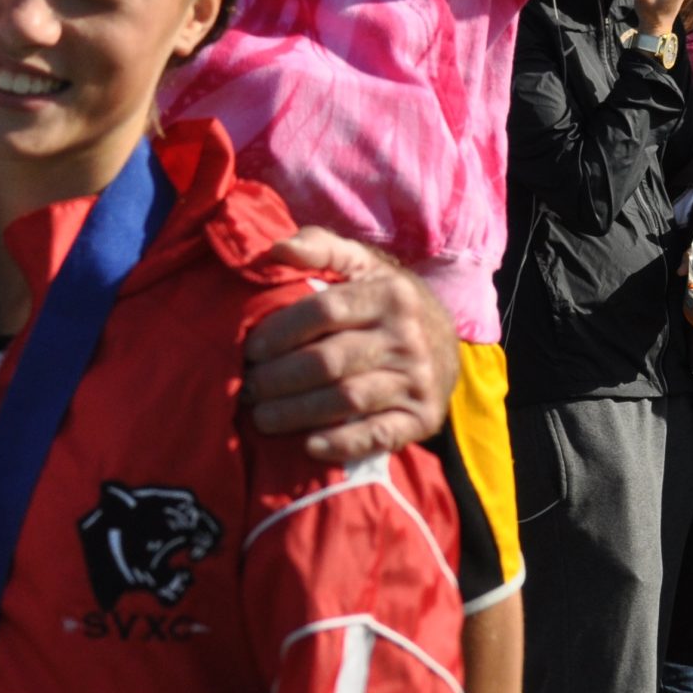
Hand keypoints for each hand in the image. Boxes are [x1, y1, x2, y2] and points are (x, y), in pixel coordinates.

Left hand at [244, 228, 457, 462]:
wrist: (444, 340)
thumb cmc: (382, 298)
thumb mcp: (360, 263)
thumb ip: (319, 247)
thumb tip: (277, 249)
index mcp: (388, 295)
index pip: (324, 311)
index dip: (281, 332)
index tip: (250, 349)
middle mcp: (406, 338)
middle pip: (330, 361)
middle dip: (279, 378)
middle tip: (248, 387)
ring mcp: (417, 380)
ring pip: (348, 399)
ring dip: (298, 412)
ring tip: (262, 417)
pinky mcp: (422, 417)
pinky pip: (379, 435)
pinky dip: (343, 443)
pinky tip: (309, 446)